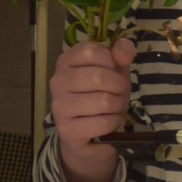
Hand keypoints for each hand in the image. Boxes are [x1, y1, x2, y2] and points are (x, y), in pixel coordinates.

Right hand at [51, 37, 134, 181]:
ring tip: (113, 106)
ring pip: (103, 101)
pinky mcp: (67, 130)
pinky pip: (103, 123)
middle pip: (98, 77)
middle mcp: (58, 82)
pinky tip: (108, 121)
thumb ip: (123, 50)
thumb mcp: (115, 67)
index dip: (111, 61)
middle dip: (118, 85)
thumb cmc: (102, 92)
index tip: (113, 69)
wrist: (87, 130)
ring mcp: (59, 106)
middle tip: (118, 92)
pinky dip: (114, 122)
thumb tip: (122, 56)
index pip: (91, 52)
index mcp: (66, 61)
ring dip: (117, 105)